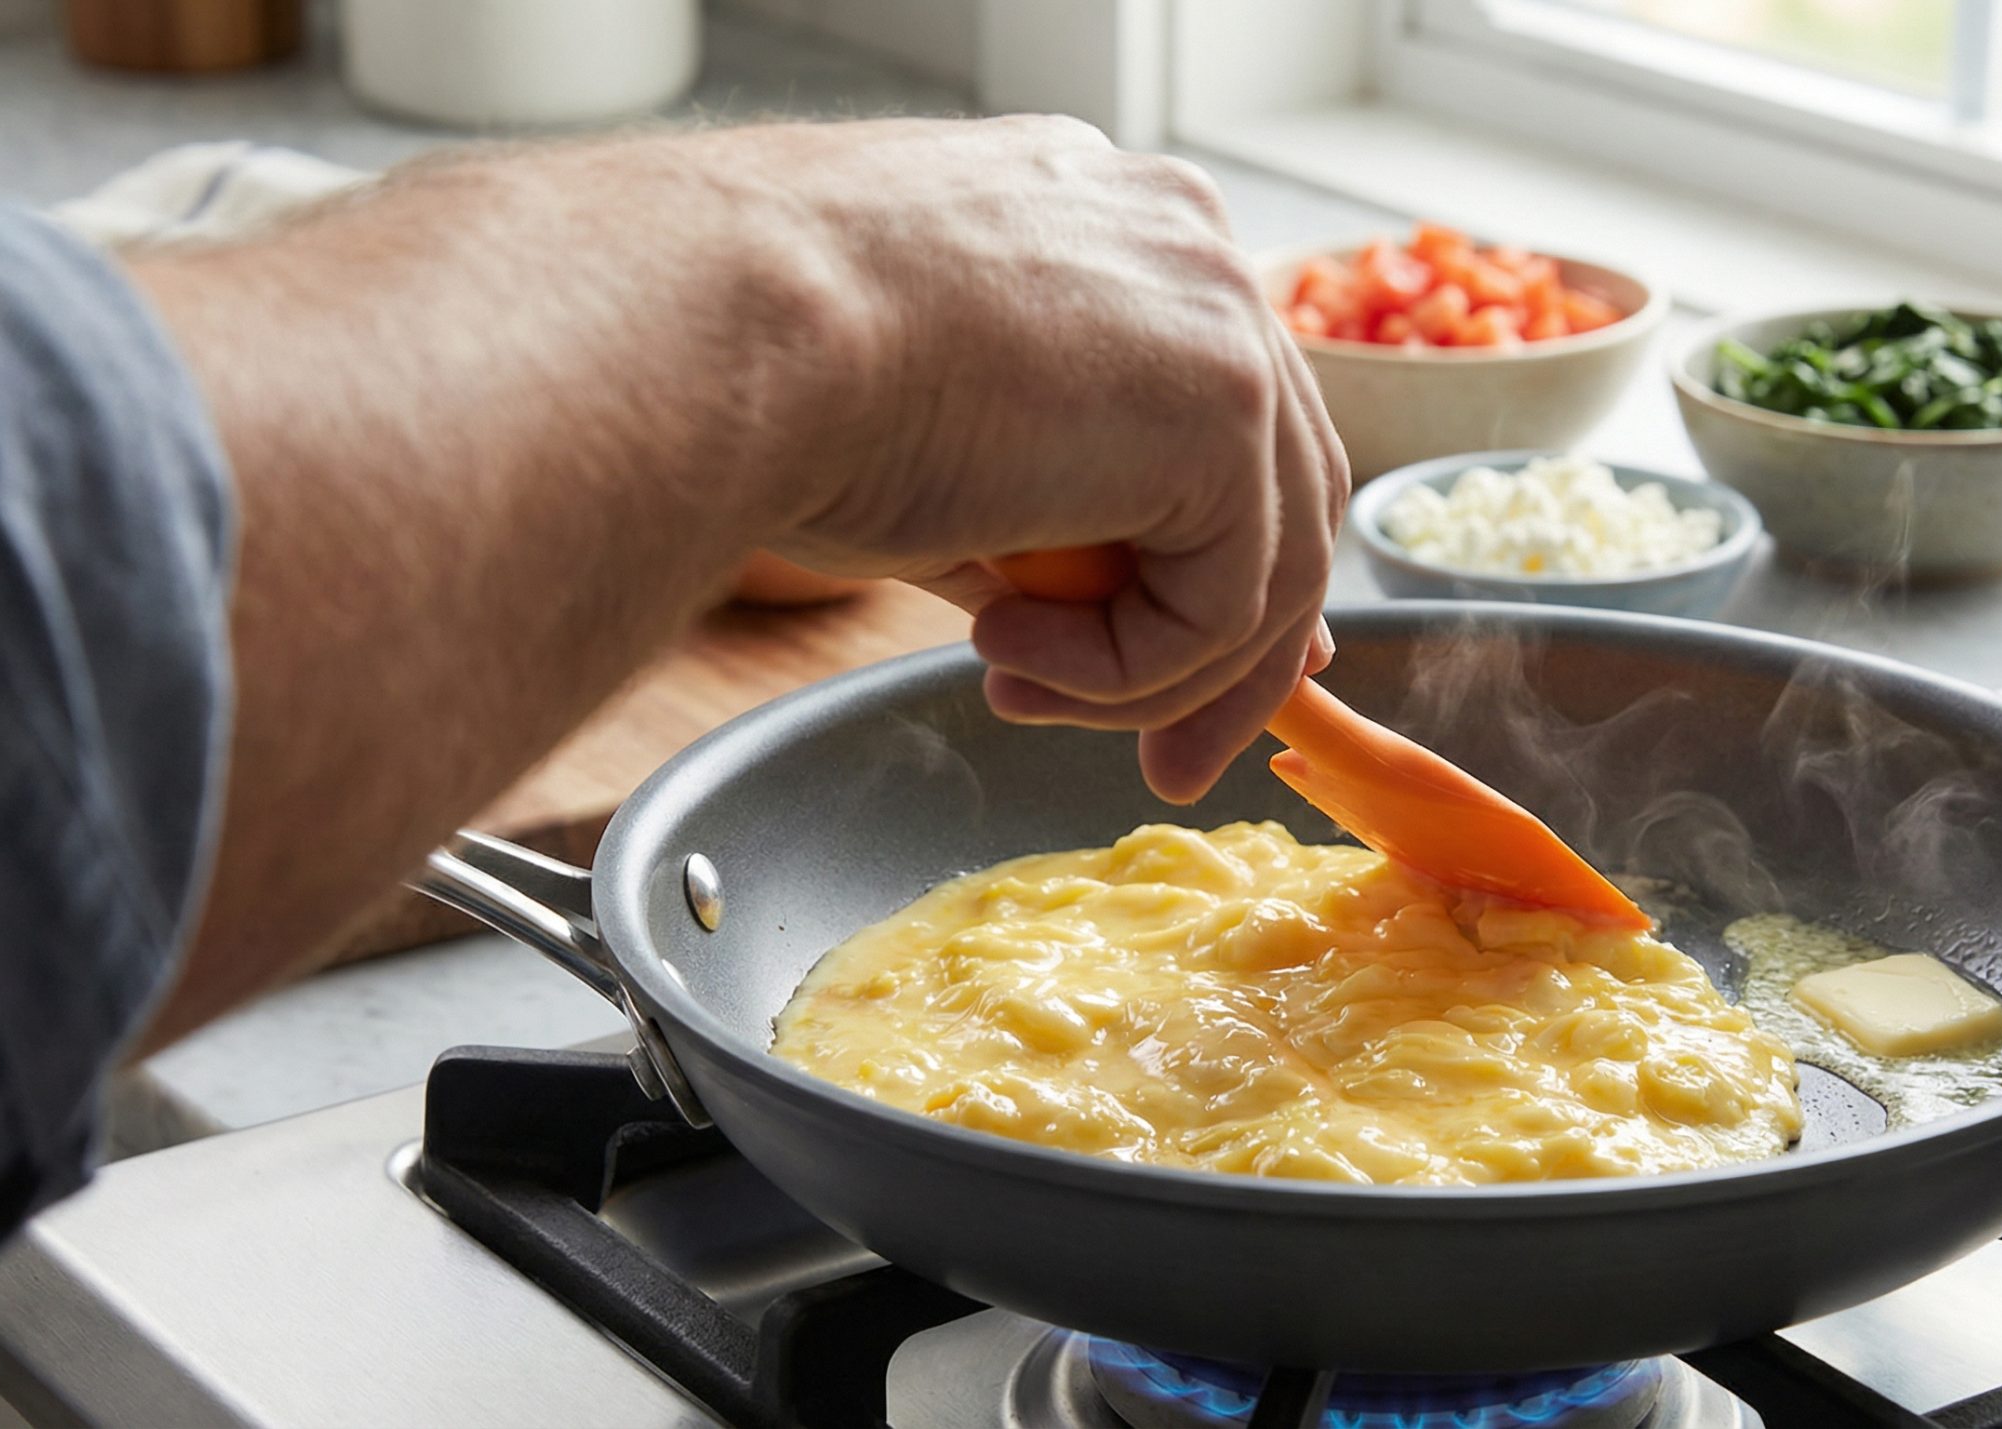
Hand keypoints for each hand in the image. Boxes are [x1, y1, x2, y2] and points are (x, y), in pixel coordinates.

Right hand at [682, 117, 1349, 801]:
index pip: (1224, 409)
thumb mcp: (929, 448)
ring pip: (1264, 562)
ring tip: (1014, 690)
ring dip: (1146, 676)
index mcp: (1114, 228)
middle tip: (1167, 765)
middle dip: (1230, 655)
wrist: (723, 328)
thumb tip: (1084, 627)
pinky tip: (998, 645)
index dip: (1221, 551)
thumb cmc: (765, 370)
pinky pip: (1220, 605)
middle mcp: (1188, 250)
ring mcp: (1221, 321)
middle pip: (1279, 487)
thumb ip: (1040, 518)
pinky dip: (1121, 669)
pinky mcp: (1224, 410)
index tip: (1191, 669)